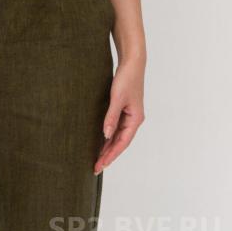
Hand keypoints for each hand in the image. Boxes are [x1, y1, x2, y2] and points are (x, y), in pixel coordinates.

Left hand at [94, 57, 145, 173]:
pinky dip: (109, 136)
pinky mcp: (124, 109)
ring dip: (108, 147)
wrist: (132, 63)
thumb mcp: (117, 98)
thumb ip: (111, 117)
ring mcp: (129, 115)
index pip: (122, 143)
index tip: (101, 165)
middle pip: (120, 142)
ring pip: (118, 136)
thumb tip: (105, 135)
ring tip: (97, 158)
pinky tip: (101, 140)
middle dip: (108, 155)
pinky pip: (116, 127)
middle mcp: (134, 120)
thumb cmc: (126, 79)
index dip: (111, 155)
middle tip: (96, 167)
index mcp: (135, 120)